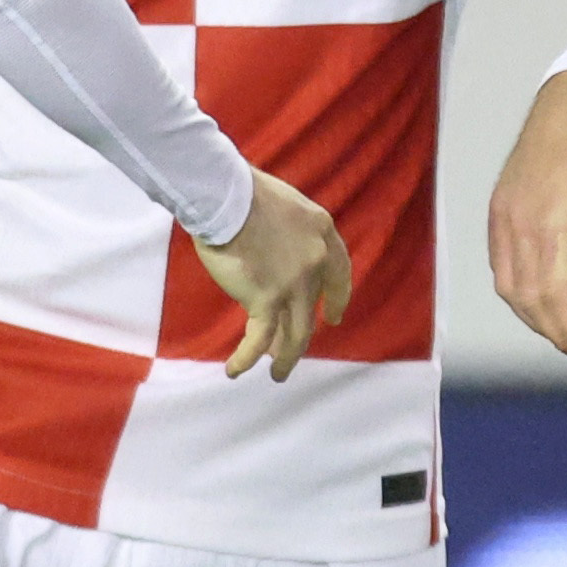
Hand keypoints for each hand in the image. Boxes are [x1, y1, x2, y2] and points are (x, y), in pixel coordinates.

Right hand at [190, 170, 349, 378]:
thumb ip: (289, 233)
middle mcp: (315, 261)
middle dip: (308, 333)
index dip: (338, 296)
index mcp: (322, 232)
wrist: (226, 197)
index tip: (334, 314)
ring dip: (286, 358)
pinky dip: (246, 358)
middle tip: (299, 349)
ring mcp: (294, 284)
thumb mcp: (284, 206)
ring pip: (296, 334)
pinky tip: (235, 370)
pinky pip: (258, 338)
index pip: (339, 272)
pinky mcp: (266, 299)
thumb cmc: (244, 191)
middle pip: (315, 309)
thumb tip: (273, 256)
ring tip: (279, 374)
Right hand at [486, 67, 566, 370]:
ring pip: (507, 284)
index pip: (554, 293)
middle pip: (527, 297)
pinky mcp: (499, 206)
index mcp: (549, 218)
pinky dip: (517, 291)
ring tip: (565, 334)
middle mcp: (516, 220)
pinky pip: (499, 262)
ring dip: (532, 316)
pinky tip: (539, 299)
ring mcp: (502, 213)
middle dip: (554, 332)